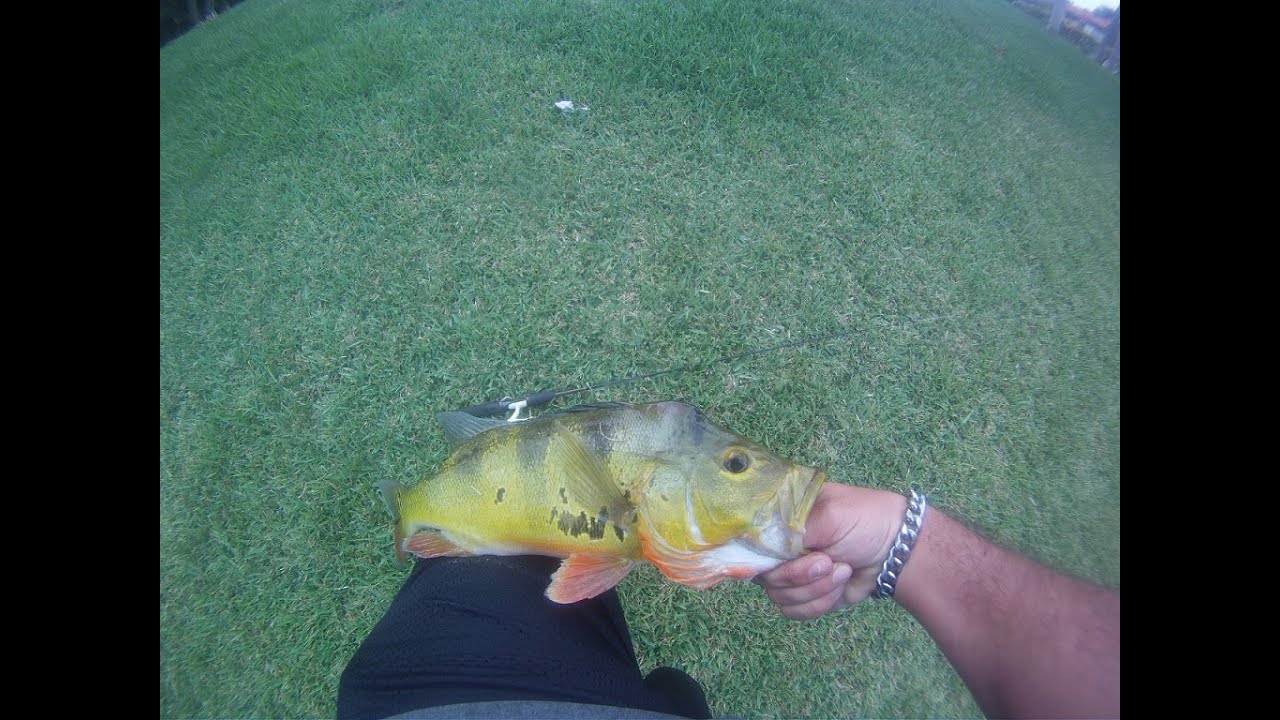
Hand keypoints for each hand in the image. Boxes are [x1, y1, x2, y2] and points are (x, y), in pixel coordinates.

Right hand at [755, 483, 906, 619]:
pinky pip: (795, 611)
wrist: (896, 552)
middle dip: (798, 575)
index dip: (755, 556)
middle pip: (763, 576)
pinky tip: (840, 586)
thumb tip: (758, 543)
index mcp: (779, 520)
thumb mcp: (829, 515)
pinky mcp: (805, 596)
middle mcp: (779, 547)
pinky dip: (820, 602)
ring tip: (841, 570)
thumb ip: (791, 529)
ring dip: (815, 589)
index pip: (746, 541)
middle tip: (826, 562)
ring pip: (779, 597)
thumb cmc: (863, 521)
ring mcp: (791, 573)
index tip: (776, 563)